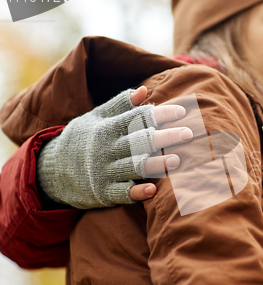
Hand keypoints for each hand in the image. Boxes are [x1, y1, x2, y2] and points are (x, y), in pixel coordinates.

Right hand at [36, 86, 192, 208]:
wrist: (51, 171)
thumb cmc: (81, 140)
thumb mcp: (94, 118)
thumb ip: (119, 105)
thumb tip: (144, 90)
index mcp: (106, 128)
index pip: (136, 118)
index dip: (159, 114)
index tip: (182, 111)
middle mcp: (106, 149)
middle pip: (139, 141)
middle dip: (164, 137)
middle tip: (188, 134)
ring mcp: (104, 172)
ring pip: (133, 167)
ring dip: (156, 164)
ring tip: (178, 160)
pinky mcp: (103, 193)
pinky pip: (121, 193)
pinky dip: (137, 192)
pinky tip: (153, 190)